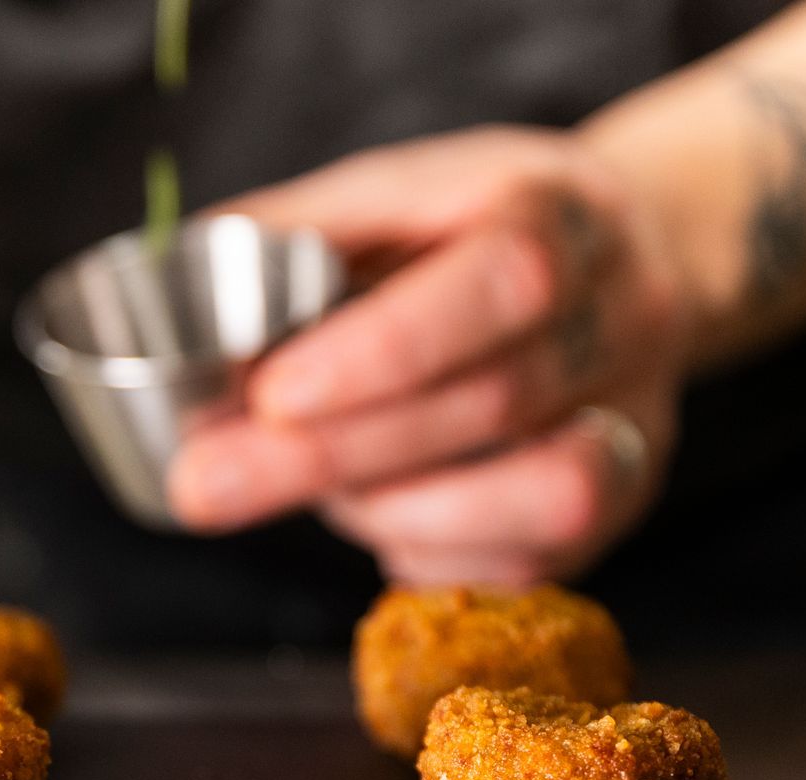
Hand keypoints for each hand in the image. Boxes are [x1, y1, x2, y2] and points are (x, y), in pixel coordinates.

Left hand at [165, 127, 689, 585]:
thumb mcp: (394, 194)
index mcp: (558, 210)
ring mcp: (637, 415)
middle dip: (335, 454)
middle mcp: (621, 315)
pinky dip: (436, 550)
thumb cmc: (470, 229)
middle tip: (205, 485)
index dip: (390, 349)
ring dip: (397, 506)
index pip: (502, 280)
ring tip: (319, 492)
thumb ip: (294, 237)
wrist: (623, 258)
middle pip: (496, 400)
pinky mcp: (626, 497)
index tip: (272, 395)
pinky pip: (537, 560)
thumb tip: (167, 285)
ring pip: (545, 494)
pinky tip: (383, 522)